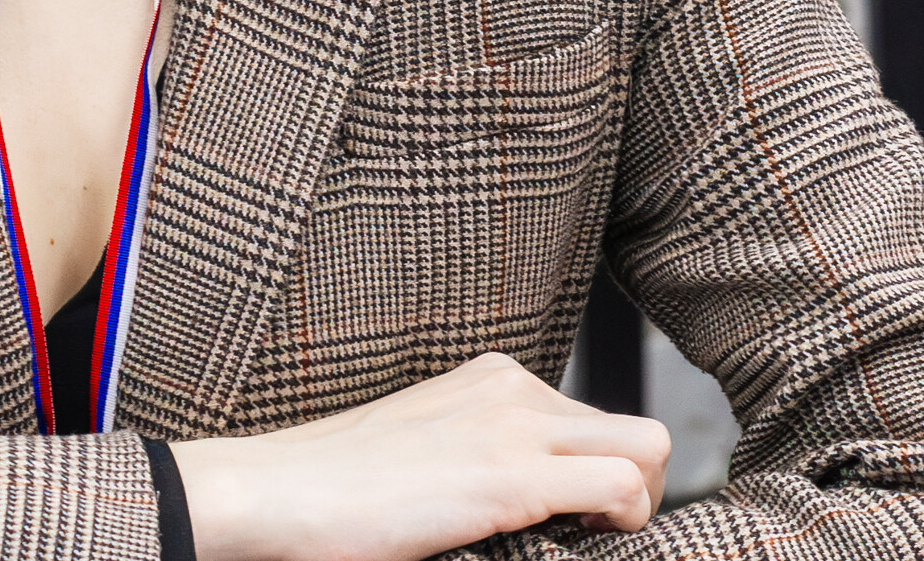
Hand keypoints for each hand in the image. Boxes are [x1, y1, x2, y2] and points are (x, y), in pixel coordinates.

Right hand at [167, 351, 669, 560]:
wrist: (274, 492)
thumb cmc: (332, 488)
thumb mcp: (423, 450)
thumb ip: (476, 454)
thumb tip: (523, 502)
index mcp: (490, 379)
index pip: (593, 420)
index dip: (601, 477)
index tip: (577, 523)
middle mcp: (511, 388)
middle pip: (635, 429)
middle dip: (638, 492)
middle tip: (596, 539)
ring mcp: (514, 428)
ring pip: (649, 449)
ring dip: (641, 508)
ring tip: (593, 544)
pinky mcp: (510, 477)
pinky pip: (623, 486)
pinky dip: (624, 524)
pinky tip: (577, 544)